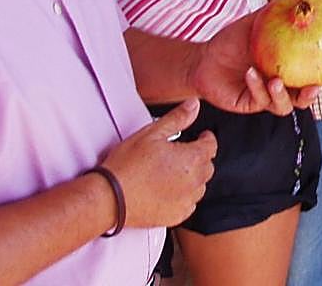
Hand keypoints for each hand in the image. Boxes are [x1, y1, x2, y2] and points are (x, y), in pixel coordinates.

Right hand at [100, 99, 216, 227]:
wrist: (110, 198)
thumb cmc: (127, 166)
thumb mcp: (151, 134)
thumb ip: (177, 118)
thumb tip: (194, 105)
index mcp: (192, 159)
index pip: (211, 145)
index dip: (206, 138)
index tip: (201, 136)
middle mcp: (194, 182)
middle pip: (207, 166)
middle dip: (199, 156)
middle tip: (182, 152)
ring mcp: (186, 201)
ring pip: (200, 186)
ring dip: (192, 177)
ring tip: (173, 170)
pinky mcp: (176, 216)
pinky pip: (189, 204)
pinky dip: (183, 195)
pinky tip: (168, 189)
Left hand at [190, 13, 320, 114]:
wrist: (204, 57)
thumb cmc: (232, 40)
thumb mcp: (255, 23)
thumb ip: (277, 13)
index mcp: (288, 67)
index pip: (313, 72)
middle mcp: (281, 84)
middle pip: (304, 97)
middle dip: (311, 95)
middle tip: (312, 86)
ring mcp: (266, 97)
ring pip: (283, 104)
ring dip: (282, 94)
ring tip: (275, 80)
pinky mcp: (250, 105)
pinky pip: (259, 100)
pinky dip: (257, 87)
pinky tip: (251, 74)